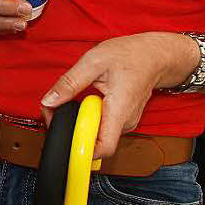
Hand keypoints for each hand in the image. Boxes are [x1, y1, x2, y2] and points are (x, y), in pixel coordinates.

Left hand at [40, 33, 199, 157]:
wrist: (155, 55)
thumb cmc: (130, 55)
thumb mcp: (93, 61)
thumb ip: (70, 83)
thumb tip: (49, 101)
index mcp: (119, 111)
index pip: (103, 148)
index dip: (80, 150)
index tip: (62, 136)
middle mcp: (125, 123)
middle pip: (93, 142)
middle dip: (70, 129)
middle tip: (54, 109)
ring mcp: (125, 123)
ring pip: (96, 134)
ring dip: (78, 122)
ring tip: (69, 102)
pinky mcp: (122, 120)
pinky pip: (101, 126)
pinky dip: (88, 118)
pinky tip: (82, 102)